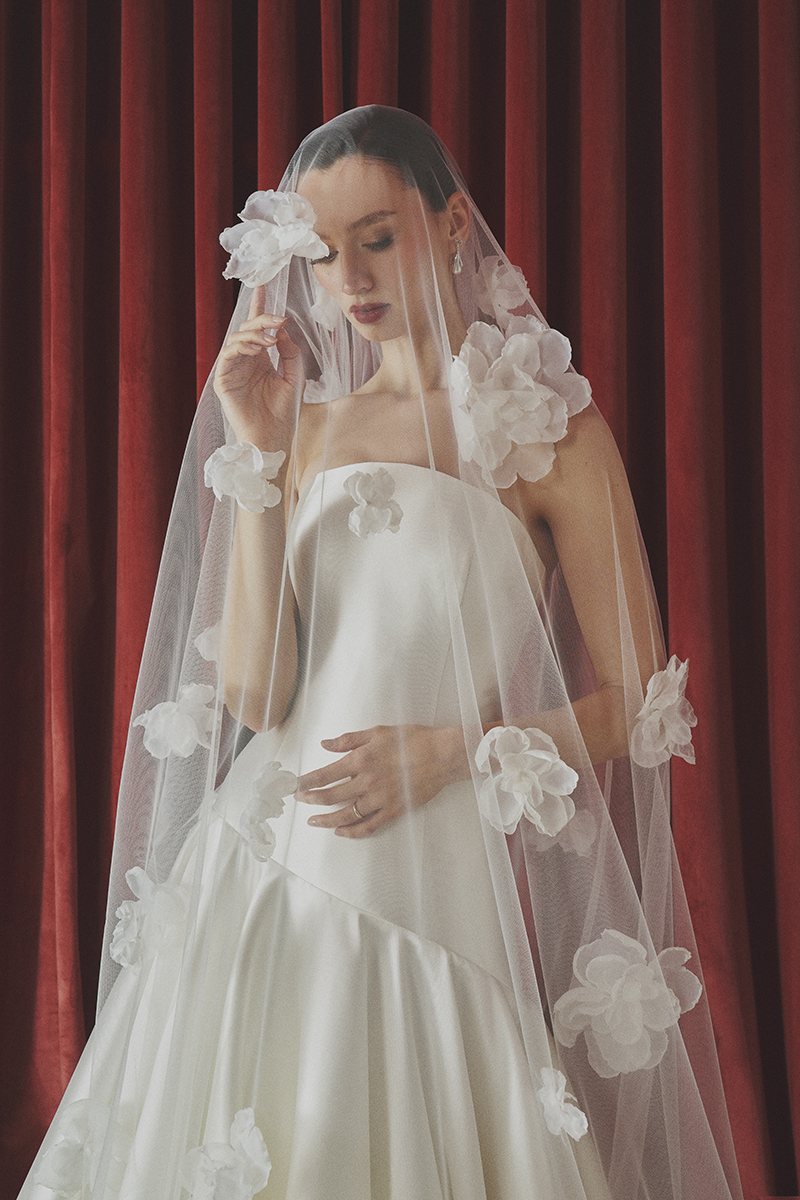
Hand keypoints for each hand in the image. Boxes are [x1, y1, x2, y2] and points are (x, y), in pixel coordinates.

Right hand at [214, 285, 302, 447]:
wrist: (273, 439)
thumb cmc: (284, 414)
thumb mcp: (295, 378)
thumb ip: (290, 352)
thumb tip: (280, 329)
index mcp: (261, 360)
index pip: (258, 329)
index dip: (259, 307)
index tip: (262, 286)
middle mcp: (245, 362)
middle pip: (248, 330)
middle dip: (263, 320)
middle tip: (279, 320)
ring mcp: (233, 370)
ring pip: (237, 338)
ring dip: (254, 334)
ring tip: (271, 340)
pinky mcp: (223, 381)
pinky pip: (228, 355)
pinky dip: (242, 347)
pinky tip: (258, 350)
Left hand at [296, 725, 468, 837]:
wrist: (443, 754)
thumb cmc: (413, 739)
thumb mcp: (378, 731)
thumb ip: (349, 740)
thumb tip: (326, 744)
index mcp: (361, 760)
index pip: (324, 774)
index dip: (306, 782)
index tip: (294, 785)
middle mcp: (367, 782)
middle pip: (330, 796)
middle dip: (310, 800)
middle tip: (298, 801)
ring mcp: (380, 799)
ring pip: (346, 815)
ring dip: (326, 820)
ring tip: (314, 821)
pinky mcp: (394, 810)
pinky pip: (369, 826)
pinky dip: (352, 832)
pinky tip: (341, 832)